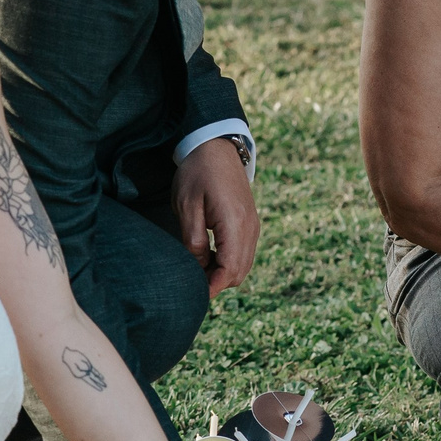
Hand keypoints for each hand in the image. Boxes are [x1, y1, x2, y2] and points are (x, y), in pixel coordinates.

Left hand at [173, 136, 257, 297]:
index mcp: (235, 224)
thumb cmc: (197, 173)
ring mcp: (253, 226)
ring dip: (222, 272)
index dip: (212, 287)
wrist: (216, 146)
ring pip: (243, 265)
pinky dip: (228, 261)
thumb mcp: (187, 206)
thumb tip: (198, 268)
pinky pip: (244, 253)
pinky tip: (208, 254)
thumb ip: (193, 240)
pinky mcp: (250, 223)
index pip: (229, 271)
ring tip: (197, 266)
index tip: (193, 294)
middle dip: (217, 283)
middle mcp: (250, 228)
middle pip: (239, 273)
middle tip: (191, 280)